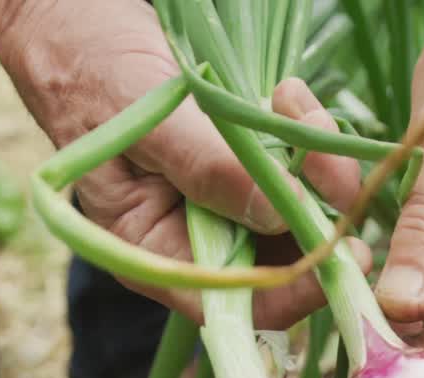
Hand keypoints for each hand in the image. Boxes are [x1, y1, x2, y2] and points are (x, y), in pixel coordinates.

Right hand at [0, 0, 366, 329]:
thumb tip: (280, 216)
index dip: (295, 290)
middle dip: (316, 209)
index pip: (235, 302)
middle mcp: (193, 237)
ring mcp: (221, 198)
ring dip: (314, 161)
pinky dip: (303, 132)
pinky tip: (286, 94)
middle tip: (330, 155)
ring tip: (294, 101)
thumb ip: (209, 171)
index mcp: (154, 253)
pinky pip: (293, 164)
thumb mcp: (149, 123)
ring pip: (296, 207)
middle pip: (279, 257)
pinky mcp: (242, 161)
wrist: (77, 18)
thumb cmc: (88, 71)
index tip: (346, 252)